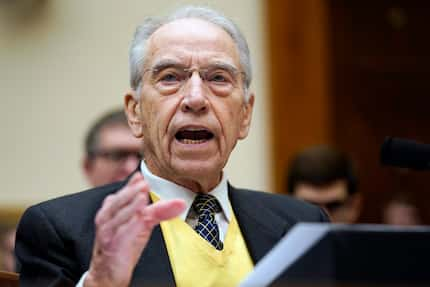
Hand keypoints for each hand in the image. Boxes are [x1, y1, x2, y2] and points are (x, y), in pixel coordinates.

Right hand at [84, 172, 184, 286]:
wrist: (108, 272)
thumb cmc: (124, 243)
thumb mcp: (143, 224)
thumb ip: (159, 211)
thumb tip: (181, 203)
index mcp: (113, 208)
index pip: (123, 192)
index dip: (132, 184)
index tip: (141, 176)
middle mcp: (107, 217)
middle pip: (118, 201)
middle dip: (130, 192)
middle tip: (143, 184)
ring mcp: (107, 232)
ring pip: (117, 216)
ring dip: (129, 206)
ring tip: (141, 197)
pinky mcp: (111, 246)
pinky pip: (120, 234)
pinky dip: (129, 226)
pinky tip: (139, 219)